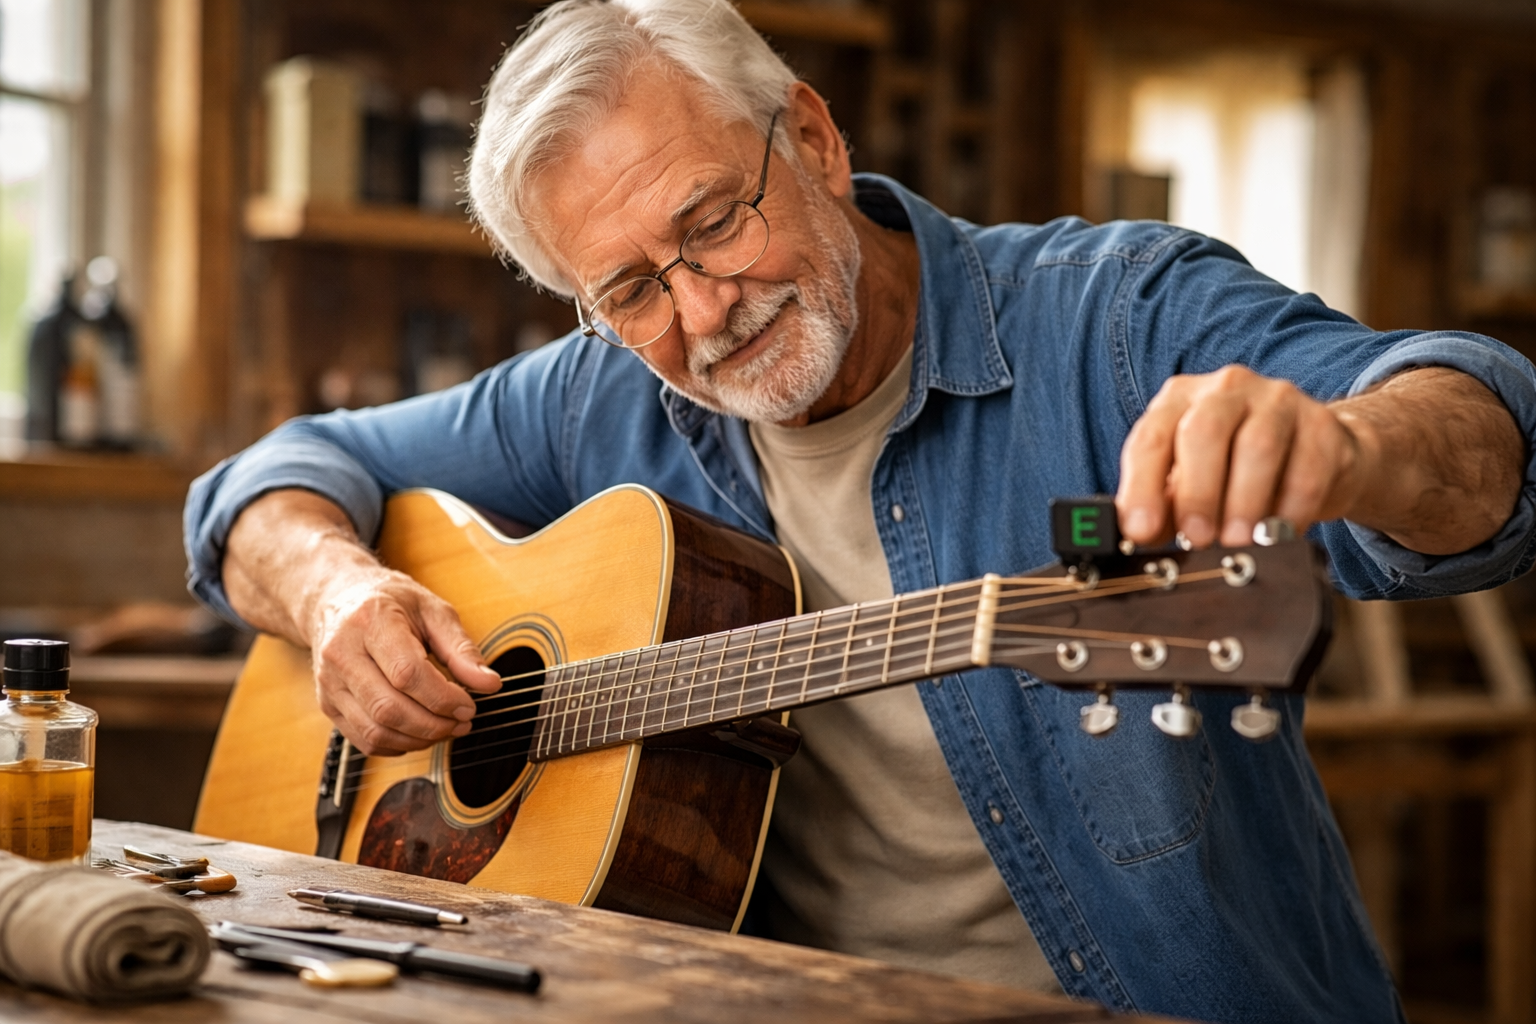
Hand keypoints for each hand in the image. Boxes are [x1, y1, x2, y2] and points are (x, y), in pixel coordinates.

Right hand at [305, 567, 502, 755]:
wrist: (338, 598)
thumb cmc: (390, 602)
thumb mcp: (433, 611)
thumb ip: (462, 648)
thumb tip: (490, 684)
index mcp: (370, 621)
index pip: (406, 673)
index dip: (443, 698)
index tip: (469, 705)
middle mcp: (342, 653)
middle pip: (389, 708)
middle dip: (434, 724)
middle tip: (462, 722)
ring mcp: (329, 682)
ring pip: (375, 730)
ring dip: (419, 739)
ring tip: (446, 728)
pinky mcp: (328, 703)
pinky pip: (364, 740)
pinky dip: (397, 745)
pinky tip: (419, 733)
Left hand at [1115, 365, 1363, 548]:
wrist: (1315, 455)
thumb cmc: (1235, 470)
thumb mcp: (1189, 483)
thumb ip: (1162, 505)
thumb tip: (1138, 534)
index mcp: (1180, 400)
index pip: (1151, 437)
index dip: (1142, 486)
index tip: (1140, 531)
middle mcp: (1226, 390)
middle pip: (1204, 431)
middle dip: (1197, 491)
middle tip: (1198, 538)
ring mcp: (1276, 400)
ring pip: (1258, 446)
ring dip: (1244, 501)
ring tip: (1237, 540)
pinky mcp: (1321, 424)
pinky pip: (1307, 467)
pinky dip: (1291, 508)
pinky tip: (1279, 533)